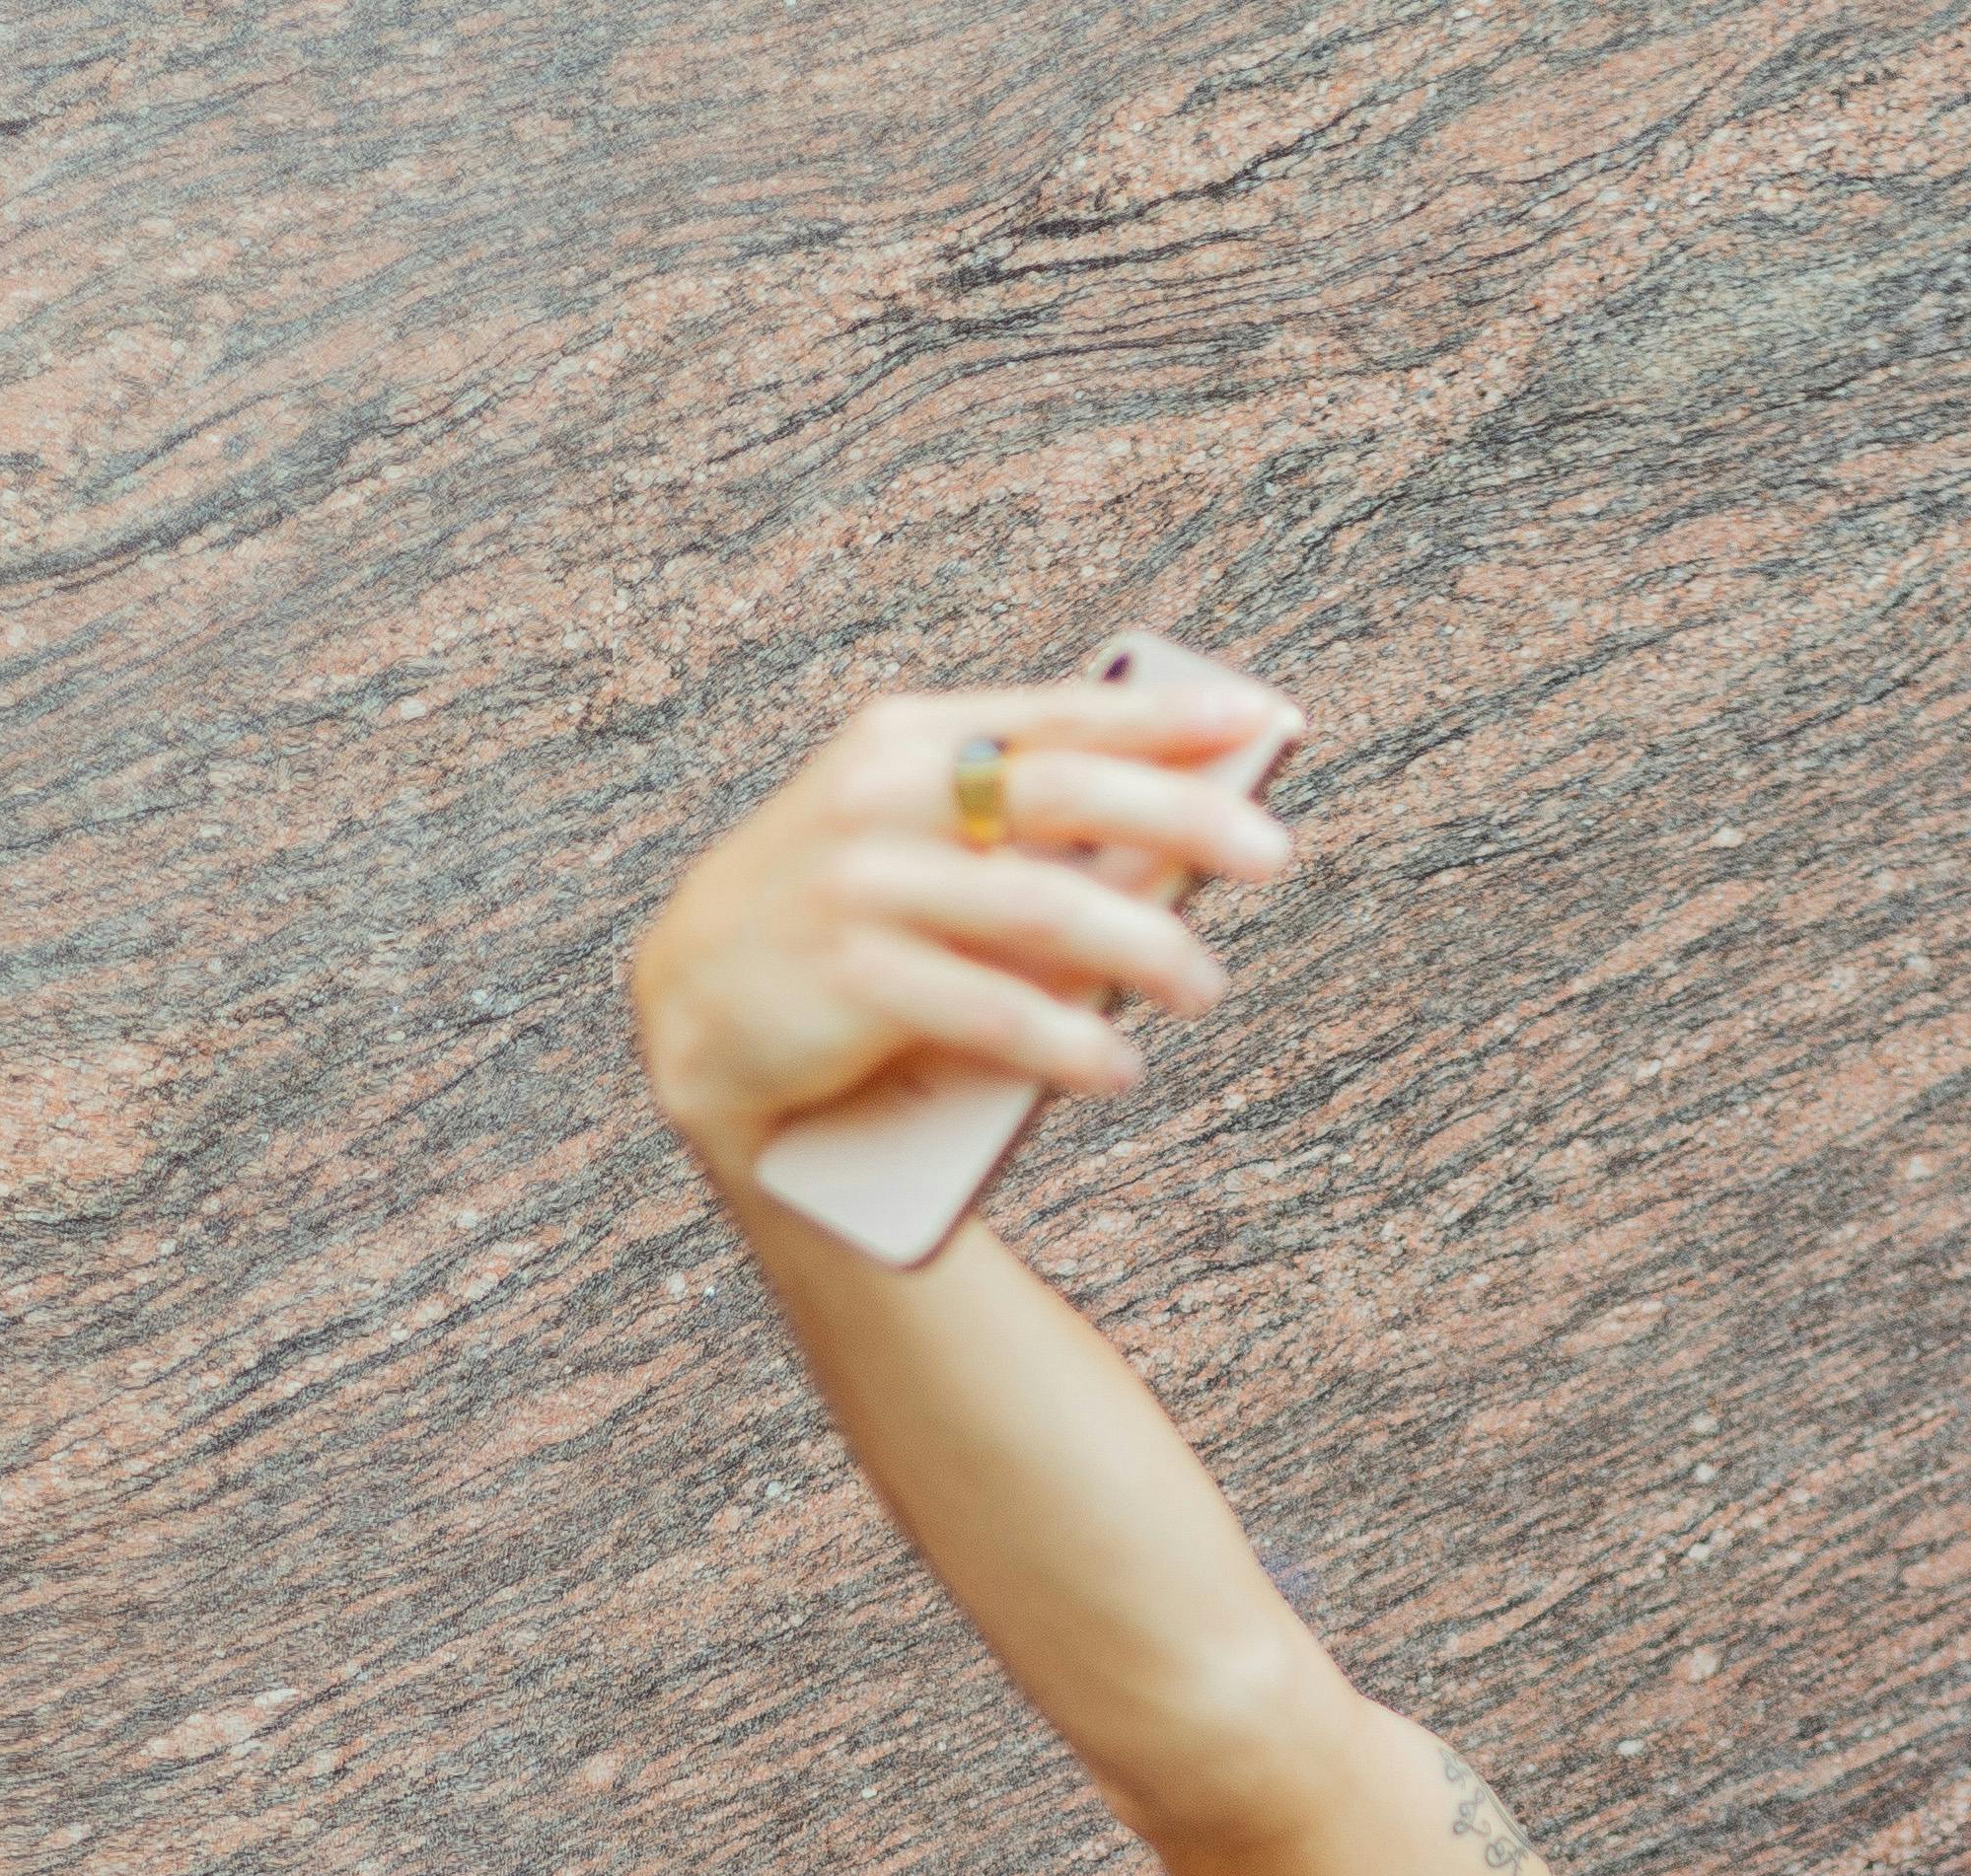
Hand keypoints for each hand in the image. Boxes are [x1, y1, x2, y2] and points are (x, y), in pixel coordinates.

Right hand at [625, 671, 1299, 1159]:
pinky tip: (1117, 1064)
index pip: (1059, 718)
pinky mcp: (846, 977)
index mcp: (909, 740)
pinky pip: (989, 1009)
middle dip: (1182, 817)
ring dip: (1145, 947)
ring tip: (1204, 985)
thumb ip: (1026, 837)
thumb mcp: (925, 848)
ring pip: (1043, 908)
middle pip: (1065, 794)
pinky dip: (1067, 1040)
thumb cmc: (848, 922)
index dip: (1165, 719)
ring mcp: (858, 884)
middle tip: (1272, 853)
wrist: (698, 1008)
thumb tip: (1183, 848)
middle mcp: (881, 795)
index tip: (1259, 718)